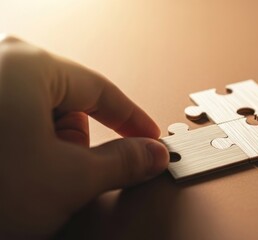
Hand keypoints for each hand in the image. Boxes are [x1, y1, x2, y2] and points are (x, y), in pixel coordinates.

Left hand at [0, 35, 168, 237]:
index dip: (132, 119)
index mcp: (30, 64)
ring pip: (35, 113)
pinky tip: (3, 172)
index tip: (149, 137)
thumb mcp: (67, 180)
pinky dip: (17, 146)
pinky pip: (8, 117)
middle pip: (67, 102)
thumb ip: (122, 162)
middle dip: (76, 143)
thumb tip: (152, 153)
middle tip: (67, 176)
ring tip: (23, 180)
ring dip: (43, 149)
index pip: (102, 90)